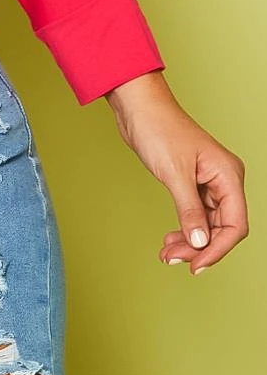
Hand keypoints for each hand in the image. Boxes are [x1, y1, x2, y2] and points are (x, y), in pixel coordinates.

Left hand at [106, 71, 247, 273]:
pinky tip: (170, 239)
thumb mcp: (174, 173)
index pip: (235, 224)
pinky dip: (184, 229)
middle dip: (199, 247)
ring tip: (167, 253)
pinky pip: (195, 215)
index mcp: (228, 176)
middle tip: (172, 258)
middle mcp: (223, 180)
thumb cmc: (159, 129)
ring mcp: (207, 182)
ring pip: (207, 224)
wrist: (138, 108)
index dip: (218, 249)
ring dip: (190, 242)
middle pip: (222, 228)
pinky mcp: (191, 183)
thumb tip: (201, 243)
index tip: (196, 266)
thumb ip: (189, 210)